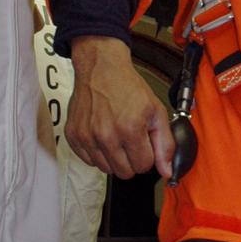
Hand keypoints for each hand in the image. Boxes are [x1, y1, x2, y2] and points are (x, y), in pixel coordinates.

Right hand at [66, 37, 174, 179]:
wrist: (101, 69)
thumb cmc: (129, 88)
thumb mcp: (156, 111)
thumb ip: (165, 144)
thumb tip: (167, 171)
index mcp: (130, 129)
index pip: (143, 166)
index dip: (147, 155)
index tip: (144, 142)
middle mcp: (106, 136)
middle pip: (124, 172)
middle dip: (132, 160)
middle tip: (131, 140)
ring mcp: (87, 137)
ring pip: (106, 169)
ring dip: (114, 158)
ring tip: (116, 136)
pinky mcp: (73, 136)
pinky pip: (88, 161)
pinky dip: (97, 153)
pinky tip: (102, 136)